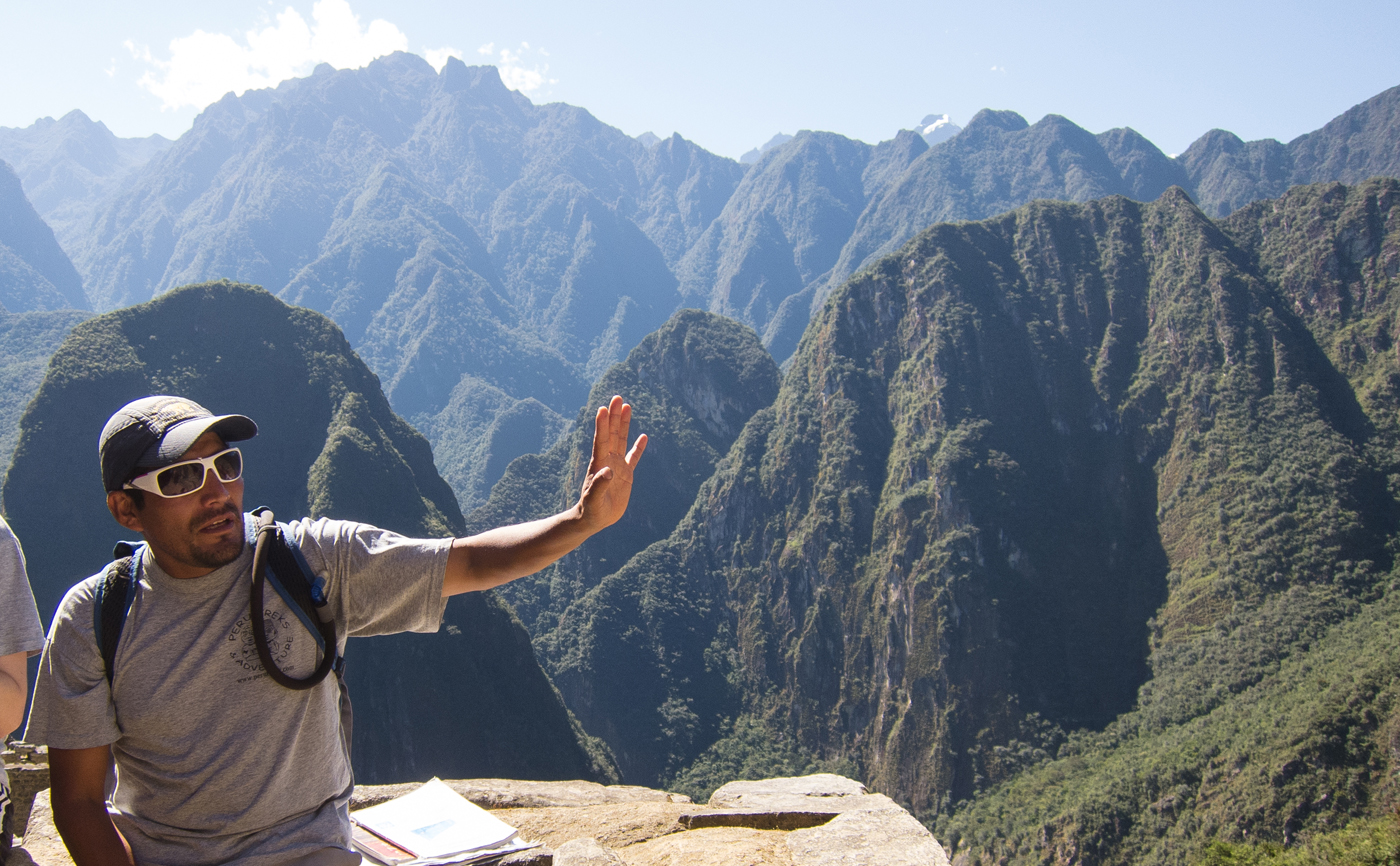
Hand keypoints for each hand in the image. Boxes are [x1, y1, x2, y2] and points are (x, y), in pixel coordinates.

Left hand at [577, 395, 646, 531]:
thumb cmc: (590, 511)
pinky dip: (638, 447)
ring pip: (621, 440)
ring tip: (627, 406)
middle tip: (617, 398)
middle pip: (611, 434)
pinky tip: (643, 436)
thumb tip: (608, 471)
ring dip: (623, 424)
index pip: (601, 440)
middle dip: (614, 416)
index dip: (602, 425)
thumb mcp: (593, 500)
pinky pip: (634, 457)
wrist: (594, 520)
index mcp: (599, 464)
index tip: (603, 408)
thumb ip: (599, 485)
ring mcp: (617, 466)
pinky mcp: (626, 475)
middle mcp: (608, 460)